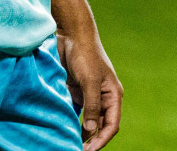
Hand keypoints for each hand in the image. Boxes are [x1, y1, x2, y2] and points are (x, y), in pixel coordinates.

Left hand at [57, 27, 122, 149]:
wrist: (72, 35)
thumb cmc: (85, 55)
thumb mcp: (90, 81)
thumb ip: (91, 105)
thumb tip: (90, 130)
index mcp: (113, 94)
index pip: (111, 124)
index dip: (102, 140)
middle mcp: (103, 97)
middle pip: (100, 125)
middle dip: (92, 140)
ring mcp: (90, 95)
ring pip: (88, 120)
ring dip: (81, 133)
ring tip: (70, 144)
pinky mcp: (77, 91)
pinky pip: (76, 112)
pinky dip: (72, 122)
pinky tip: (63, 129)